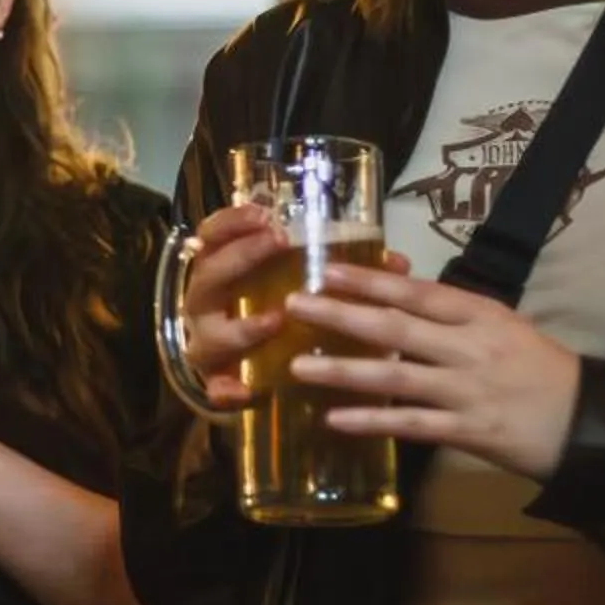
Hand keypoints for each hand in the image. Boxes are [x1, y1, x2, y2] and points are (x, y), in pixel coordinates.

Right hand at [174, 208, 412, 414]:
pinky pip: (215, 389)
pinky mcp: (217, 386)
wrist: (252, 380)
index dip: (233, 221)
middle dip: (240, 257)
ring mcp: (210, 346)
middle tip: (276, 243)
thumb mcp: (303, 288)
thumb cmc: (282, 321)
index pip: (214, 236)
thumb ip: (341, 273)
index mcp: (226, 272)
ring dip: (240, 328)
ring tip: (272, 322)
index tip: (264, 212)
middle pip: (208, 276)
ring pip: (208, 335)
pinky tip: (246, 392)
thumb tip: (396, 262)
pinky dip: (226, 389)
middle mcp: (209, 306)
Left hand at [289, 261, 582, 480]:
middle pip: (397, 328)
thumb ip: (451, 313)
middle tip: (295, 306)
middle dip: (342, 315)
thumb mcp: (501, 326)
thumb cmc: (540, 368)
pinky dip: (373, 421)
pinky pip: (412, 424)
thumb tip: (396, 290)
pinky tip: (335, 420)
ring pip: (396, 377)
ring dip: (343, 371)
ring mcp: (467, 390)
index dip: (371, 280)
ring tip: (298, 367)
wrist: (588, 420)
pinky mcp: (468, 431)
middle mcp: (470, 348)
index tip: (327, 269)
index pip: (417, 292)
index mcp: (480, 315)